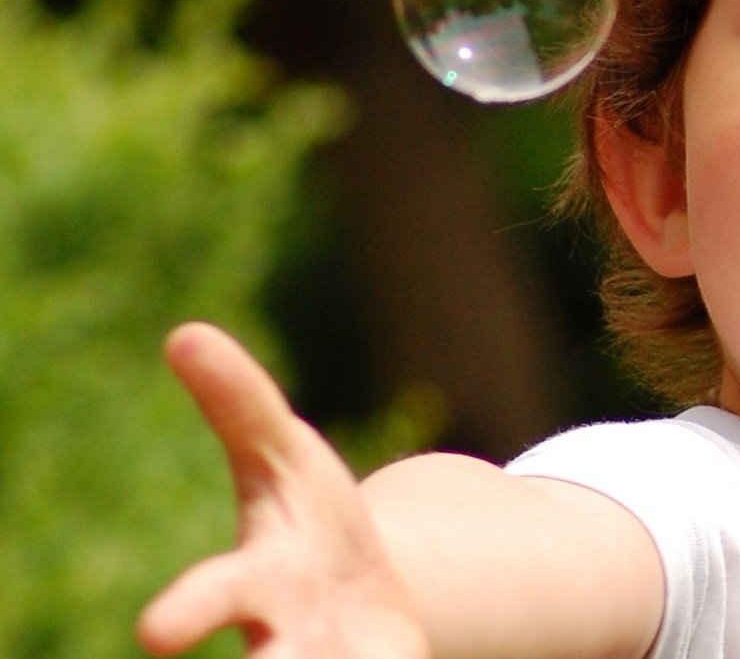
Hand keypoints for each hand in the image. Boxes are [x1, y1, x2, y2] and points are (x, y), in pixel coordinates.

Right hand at [137, 322, 429, 657]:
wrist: (364, 591)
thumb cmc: (305, 514)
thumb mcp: (279, 451)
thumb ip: (237, 399)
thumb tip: (185, 332)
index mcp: (255, 580)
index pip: (211, 597)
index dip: (184, 614)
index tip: (155, 634)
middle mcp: (286, 643)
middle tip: (190, 646)